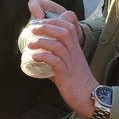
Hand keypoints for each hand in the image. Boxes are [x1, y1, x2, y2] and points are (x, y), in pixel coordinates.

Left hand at [24, 0, 97, 118]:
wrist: (89, 96)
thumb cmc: (77, 82)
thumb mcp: (68, 65)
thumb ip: (55, 60)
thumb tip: (39, 59)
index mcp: (76, 48)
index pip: (68, 27)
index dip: (53, 22)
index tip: (40, 22)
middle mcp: (75, 52)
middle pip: (63, 32)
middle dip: (46, 27)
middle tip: (32, 29)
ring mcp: (71, 62)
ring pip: (58, 45)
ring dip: (42, 42)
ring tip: (29, 44)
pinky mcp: (66, 73)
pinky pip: (54, 61)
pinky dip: (43, 57)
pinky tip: (34, 57)